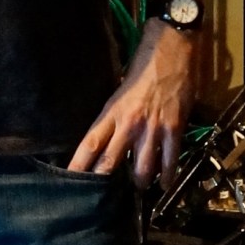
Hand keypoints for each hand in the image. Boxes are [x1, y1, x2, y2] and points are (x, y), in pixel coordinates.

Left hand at [70, 21, 200, 185]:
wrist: (173, 48)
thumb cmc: (144, 64)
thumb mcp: (121, 89)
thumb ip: (115, 113)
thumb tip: (109, 134)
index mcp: (112, 111)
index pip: (89, 144)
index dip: (78, 166)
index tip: (69, 182)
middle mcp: (129, 124)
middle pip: (110, 163)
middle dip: (106, 183)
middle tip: (104, 196)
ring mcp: (152, 129)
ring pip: (142, 170)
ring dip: (140, 182)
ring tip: (140, 185)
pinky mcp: (174, 129)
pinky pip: (170, 162)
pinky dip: (168, 176)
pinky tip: (165, 183)